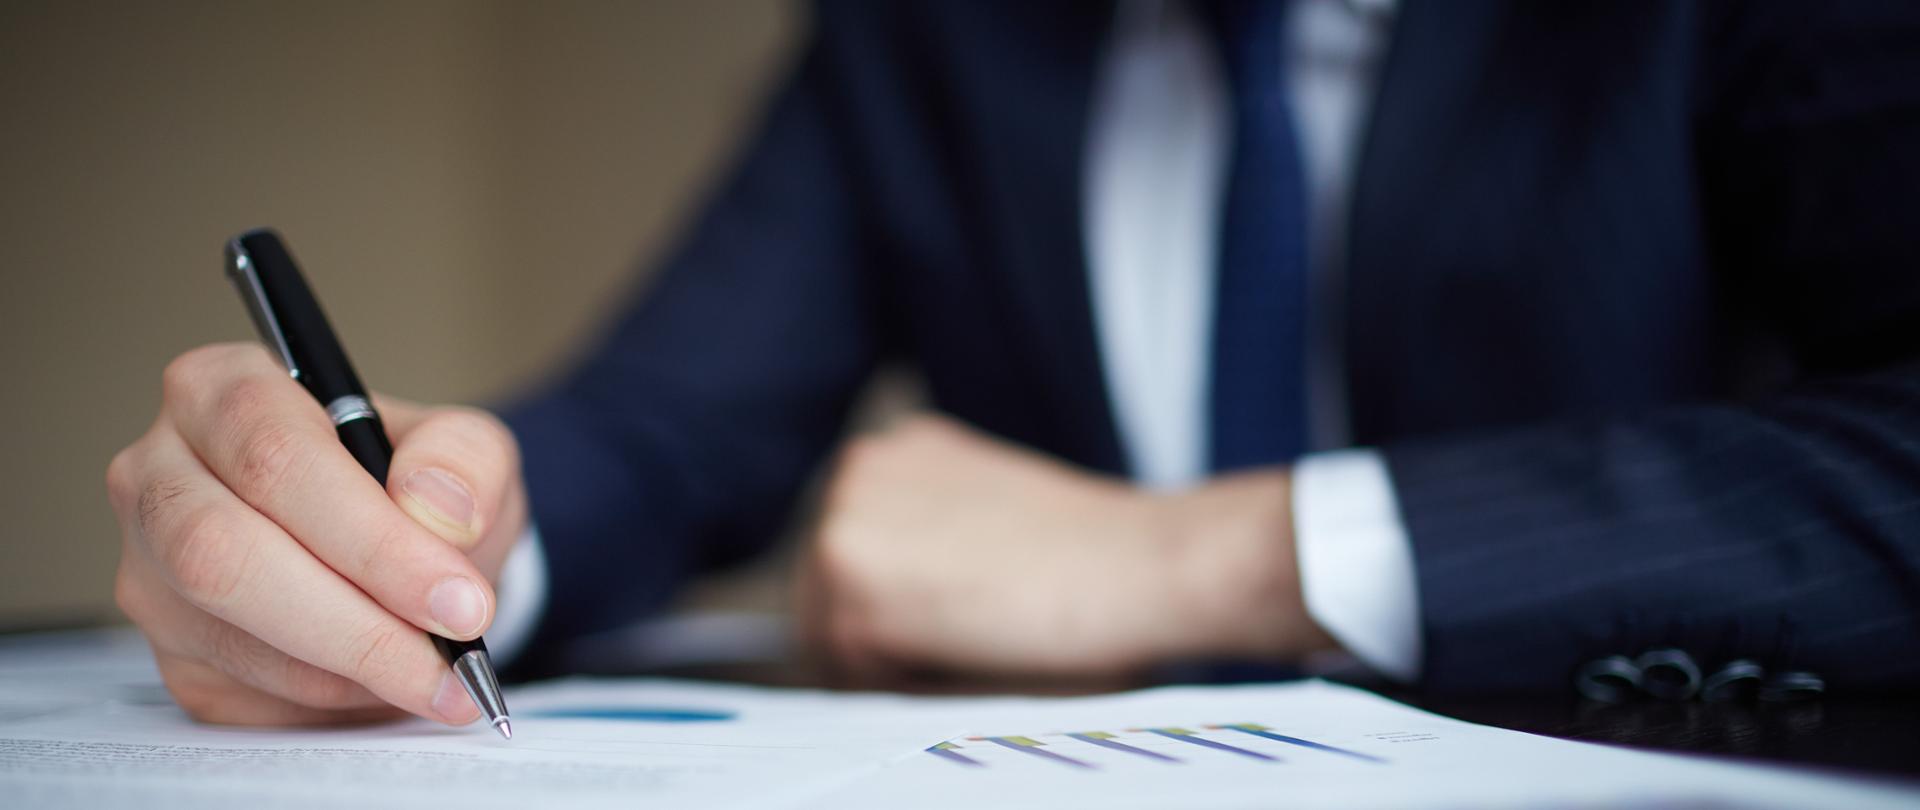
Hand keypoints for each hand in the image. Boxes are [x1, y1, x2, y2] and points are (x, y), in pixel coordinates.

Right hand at [106, 343, 527, 725]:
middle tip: (450, 658)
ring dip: (352, 670)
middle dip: (354, 623)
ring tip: (437, 675)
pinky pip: (245, 695)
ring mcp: (151, 570)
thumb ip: (463, 460)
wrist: (399, 551)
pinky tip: (383, 683)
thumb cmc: (416, 485)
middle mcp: (159, 475)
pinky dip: (332, 701)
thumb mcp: (466, 450)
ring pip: (233, 637)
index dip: (371, 539)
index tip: (457, 600)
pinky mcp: (171, 653)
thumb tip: (431, 505)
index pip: (277, 459)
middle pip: (225, 555)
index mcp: (222, 391)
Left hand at [798, 414, 1334, 681]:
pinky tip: (972, 646)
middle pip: (826, 599)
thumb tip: (876, 604)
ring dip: (893, 660)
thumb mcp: (988, 517)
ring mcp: (842, 523)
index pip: (850, 562)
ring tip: (980, 632)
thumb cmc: (1091, 555)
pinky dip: (903, 685)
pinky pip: (850, 675)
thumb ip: (923, 540)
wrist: (1143, 562)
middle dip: (886, 636)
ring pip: (831, 640)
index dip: (904, 611)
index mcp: (894, 451)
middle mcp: (857, 471)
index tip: (964, 615)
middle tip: (979, 631)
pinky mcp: (848, 588)